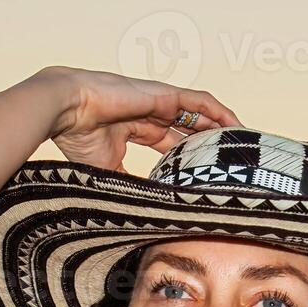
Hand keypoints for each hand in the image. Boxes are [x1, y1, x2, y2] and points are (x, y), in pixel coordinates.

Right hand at [38, 66, 242, 172]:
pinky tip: (235, 126)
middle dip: (210, 147)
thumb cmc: (77, 137)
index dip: (189, 159)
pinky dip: (219, 112)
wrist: (67, 110)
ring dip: (221, 130)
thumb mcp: (107, 170)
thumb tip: (141, 212)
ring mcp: (159, 102)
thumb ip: (127, 184)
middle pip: (190, 131)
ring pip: (200, 116)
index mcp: (137, 129)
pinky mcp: (164, 94)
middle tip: (232, 167)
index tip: (206, 177)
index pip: (172, 145)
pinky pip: (200, 101)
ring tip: (241, 147)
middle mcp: (151, 114)